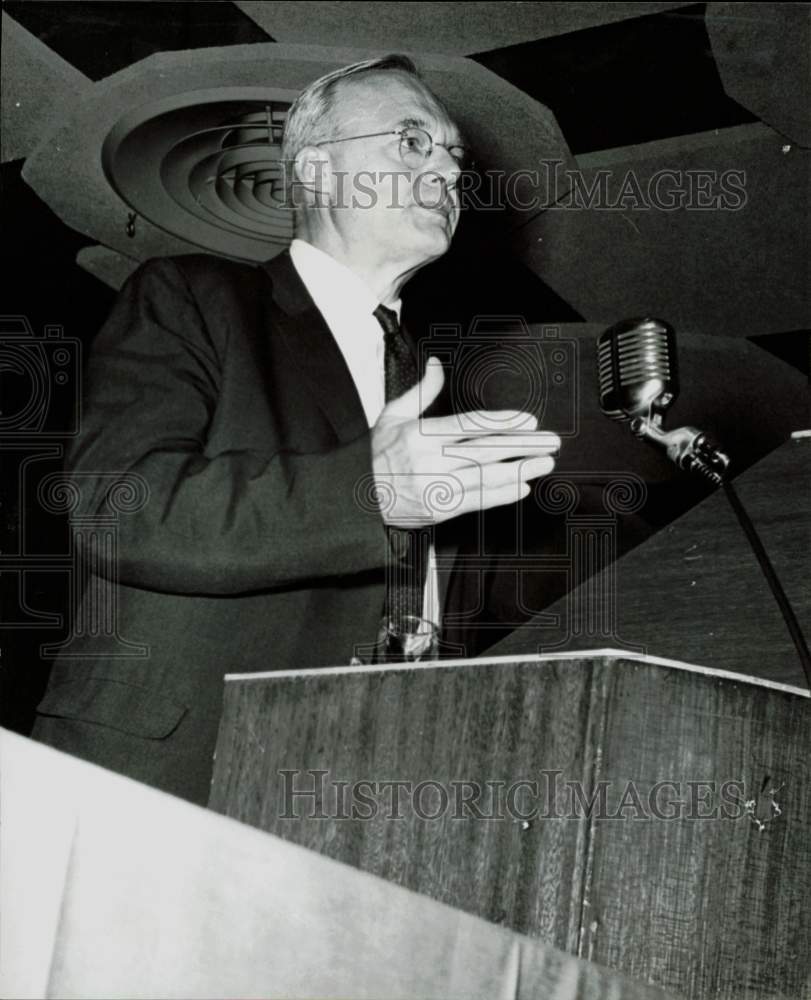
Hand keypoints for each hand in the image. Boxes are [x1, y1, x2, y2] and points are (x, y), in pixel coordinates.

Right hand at [371, 357, 560, 525]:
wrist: (358, 495)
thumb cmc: (377, 454)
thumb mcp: (392, 416)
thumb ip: (420, 392)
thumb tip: (436, 365)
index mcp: (421, 435)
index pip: (469, 426)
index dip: (501, 423)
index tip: (527, 420)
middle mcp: (430, 461)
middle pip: (485, 451)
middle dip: (522, 446)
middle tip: (550, 441)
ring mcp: (436, 488)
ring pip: (486, 478)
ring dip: (520, 471)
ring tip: (544, 463)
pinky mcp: (439, 510)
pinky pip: (477, 502)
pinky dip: (501, 495)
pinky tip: (522, 487)